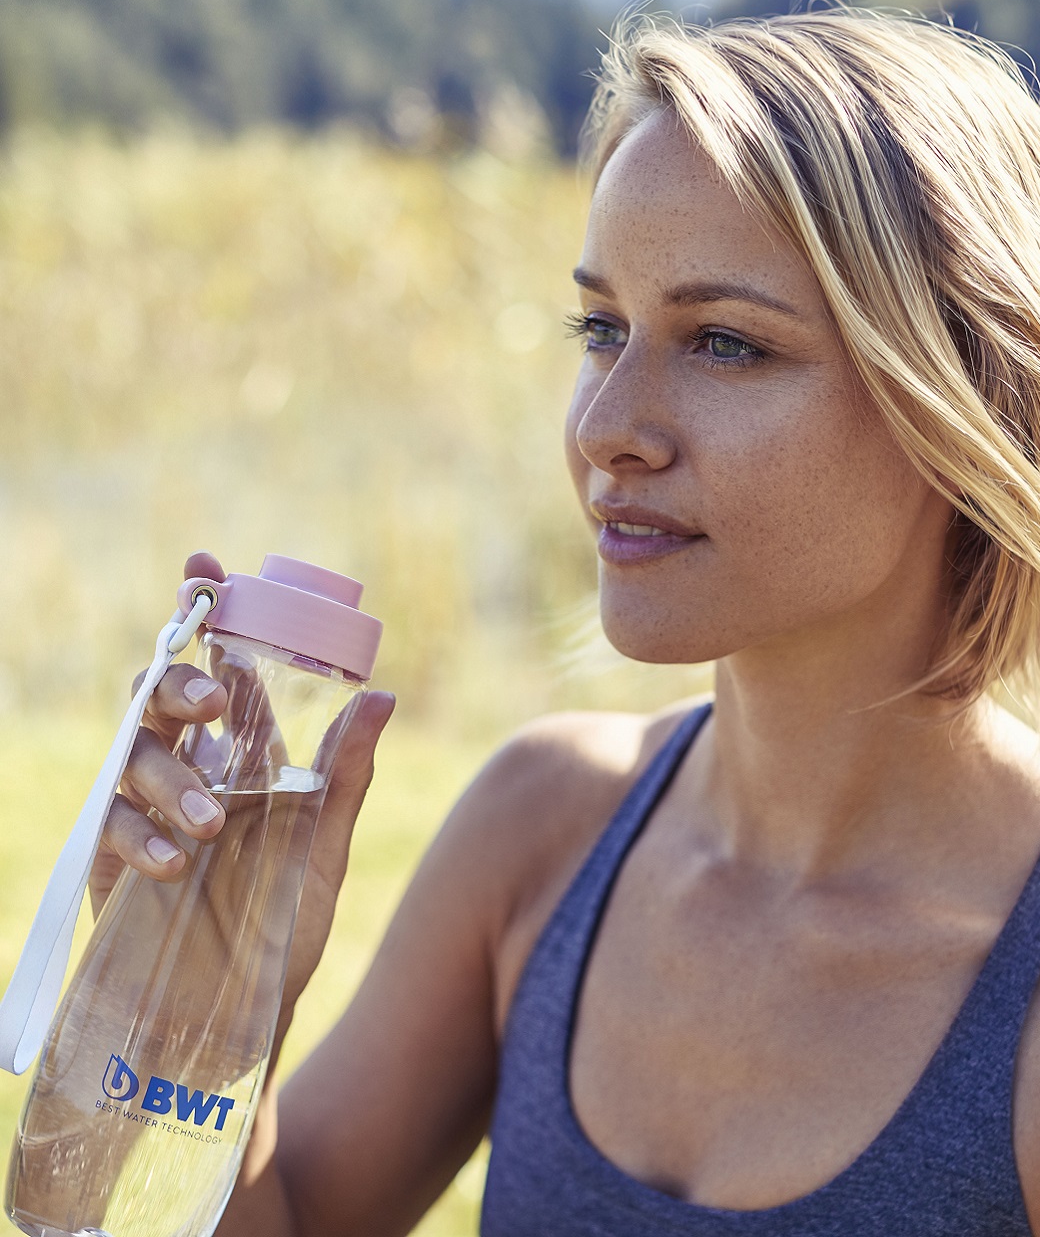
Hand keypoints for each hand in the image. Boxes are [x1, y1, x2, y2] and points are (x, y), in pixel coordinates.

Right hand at [94, 550, 395, 1021]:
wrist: (238, 1024)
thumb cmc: (287, 932)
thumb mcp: (325, 852)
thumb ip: (344, 777)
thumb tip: (383, 696)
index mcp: (246, 759)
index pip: (223, 672)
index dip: (206, 614)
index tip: (204, 565)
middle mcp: (193, 773)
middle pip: (162, 695)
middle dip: (179, 680)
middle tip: (209, 698)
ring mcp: (145, 814)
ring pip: (132, 752)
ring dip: (169, 774)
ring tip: (213, 824)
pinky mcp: (108, 863)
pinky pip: (106, 824)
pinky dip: (138, 834)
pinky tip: (173, 864)